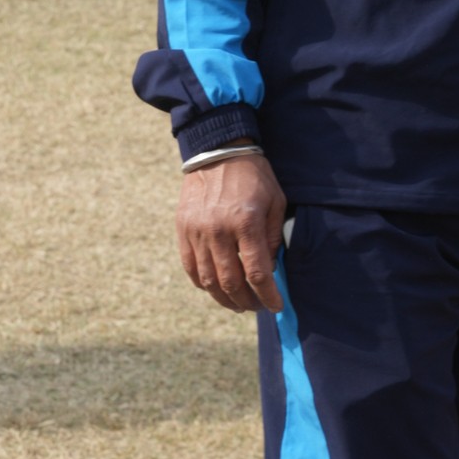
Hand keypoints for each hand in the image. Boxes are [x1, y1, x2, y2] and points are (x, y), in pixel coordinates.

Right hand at [176, 155, 287, 314]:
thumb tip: (268, 270)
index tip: (275, 306)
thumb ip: (272, 238)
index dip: (267, 295)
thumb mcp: (275, 202)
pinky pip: (190, 267)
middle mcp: (218, 230)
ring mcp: (197, 231)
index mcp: (246, 223)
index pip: (257, 273)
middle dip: (246, 301)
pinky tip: (215, 288)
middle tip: (256, 306)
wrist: (217, 151)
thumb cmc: (253, 177)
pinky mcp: (183, 229)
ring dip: (224, 298)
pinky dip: (203, 283)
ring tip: (236, 303)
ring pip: (208, 280)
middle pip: (231, 282)